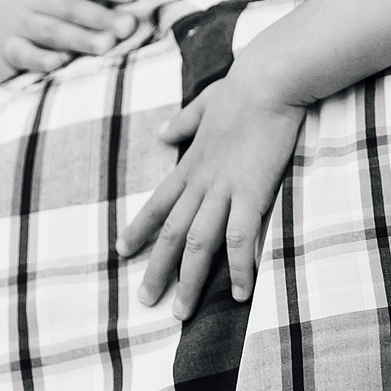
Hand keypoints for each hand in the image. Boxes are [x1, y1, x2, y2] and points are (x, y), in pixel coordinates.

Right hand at [1, 0, 142, 74]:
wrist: (25, 29)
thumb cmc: (68, 5)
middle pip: (69, 4)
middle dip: (100, 16)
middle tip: (127, 26)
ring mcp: (20, 21)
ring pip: (51, 30)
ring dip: (80, 38)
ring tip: (106, 46)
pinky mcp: (10, 47)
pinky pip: (21, 52)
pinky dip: (39, 58)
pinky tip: (60, 63)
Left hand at [119, 81, 305, 318]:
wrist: (269, 78)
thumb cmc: (244, 86)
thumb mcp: (205, 102)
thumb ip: (183, 121)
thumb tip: (162, 132)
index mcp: (192, 162)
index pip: (158, 202)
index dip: (138, 228)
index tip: (121, 250)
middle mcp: (201, 181)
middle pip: (170, 233)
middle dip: (156, 269)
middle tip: (144, 300)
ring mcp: (224, 189)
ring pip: (197, 244)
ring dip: (187, 280)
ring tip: (179, 313)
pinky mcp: (251, 192)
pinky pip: (240, 239)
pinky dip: (237, 268)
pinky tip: (239, 294)